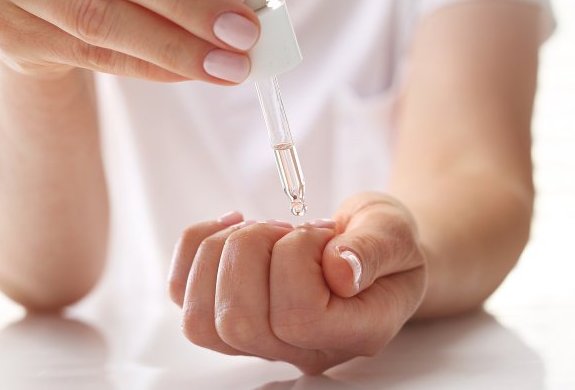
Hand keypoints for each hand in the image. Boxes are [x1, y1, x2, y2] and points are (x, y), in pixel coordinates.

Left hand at [168, 192, 426, 373]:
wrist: (370, 247)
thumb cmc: (381, 240)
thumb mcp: (393, 231)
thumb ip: (374, 249)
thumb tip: (340, 270)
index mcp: (352, 333)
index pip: (298, 316)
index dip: (297, 258)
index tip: (321, 233)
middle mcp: (301, 350)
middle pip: (237, 320)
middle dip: (251, 248)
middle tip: (285, 228)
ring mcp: (259, 340)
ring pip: (201, 319)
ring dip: (222, 250)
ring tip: (262, 230)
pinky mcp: (226, 314)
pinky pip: (181, 293)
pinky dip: (196, 246)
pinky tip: (230, 224)